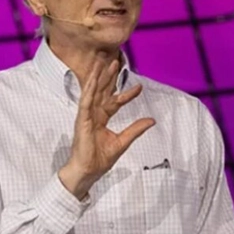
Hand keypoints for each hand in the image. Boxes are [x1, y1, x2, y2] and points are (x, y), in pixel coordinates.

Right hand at [58, 55, 154, 199]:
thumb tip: (151, 120)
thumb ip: (135, 129)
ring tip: (103, 63)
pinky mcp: (81, 120)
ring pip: (92, 92)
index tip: (140, 87)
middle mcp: (93, 114)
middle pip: (102, 92)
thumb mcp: (122, 142)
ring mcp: (86, 116)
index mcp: (101, 118)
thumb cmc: (99, 159)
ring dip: (97, 77)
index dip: (127, 94)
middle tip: (116, 61)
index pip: (115, 102)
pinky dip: (88, 90)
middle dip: (109, 77)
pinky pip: (85, 102)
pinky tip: (92, 79)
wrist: (88, 172)